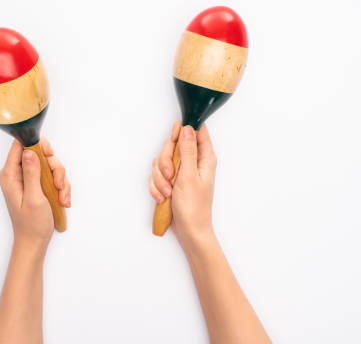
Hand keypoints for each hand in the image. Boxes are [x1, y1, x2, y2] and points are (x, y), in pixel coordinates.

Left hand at [0, 137, 70, 251]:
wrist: (35, 241)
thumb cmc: (31, 224)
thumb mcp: (33, 198)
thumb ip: (31, 173)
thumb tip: (29, 150)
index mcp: (10, 174)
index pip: (20, 145)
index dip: (37, 146)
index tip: (49, 155)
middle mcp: (17, 173)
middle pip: (40, 154)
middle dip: (54, 168)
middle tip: (58, 184)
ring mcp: (29, 179)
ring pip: (50, 165)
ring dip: (60, 180)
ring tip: (61, 197)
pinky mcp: (38, 184)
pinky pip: (53, 176)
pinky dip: (61, 187)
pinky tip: (62, 200)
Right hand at [149, 121, 216, 249]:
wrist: (189, 231)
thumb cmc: (194, 207)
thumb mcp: (189, 176)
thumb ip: (187, 151)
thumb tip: (187, 128)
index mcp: (204, 158)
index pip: (196, 131)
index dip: (183, 131)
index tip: (173, 140)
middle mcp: (193, 162)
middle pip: (172, 145)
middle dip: (165, 161)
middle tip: (169, 174)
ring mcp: (181, 172)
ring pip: (161, 161)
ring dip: (160, 178)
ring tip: (167, 192)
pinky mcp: (171, 181)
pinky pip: (157, 175)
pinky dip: (157, 187)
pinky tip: (162, 198)